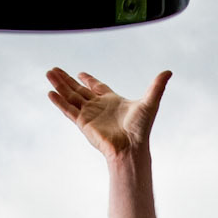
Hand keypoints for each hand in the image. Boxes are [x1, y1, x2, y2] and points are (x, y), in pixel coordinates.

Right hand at [46, 67, 169, 160]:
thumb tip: (169, 71)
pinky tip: (50, 93)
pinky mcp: (83, 123)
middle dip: (67, 79)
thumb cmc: (140, 129)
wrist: (131, 147)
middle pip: (78, 90)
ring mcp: (89, 115)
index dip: (88, 80)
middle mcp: (98, 107)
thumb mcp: (150, 102)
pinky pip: (68, 110)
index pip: (97, 88)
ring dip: (59, 85)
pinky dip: (59, 101)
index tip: (79, 73)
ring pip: (70, 96)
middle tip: (54, 69)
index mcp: (112, 101)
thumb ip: (157, 86)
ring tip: (48, 73)